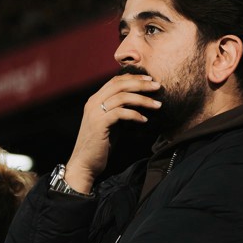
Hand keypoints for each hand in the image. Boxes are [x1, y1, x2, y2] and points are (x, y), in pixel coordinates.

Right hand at [63, 73, 161, 193]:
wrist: (85, 164)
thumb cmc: (100, 145)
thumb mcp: (110, 124)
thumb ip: (119, 111)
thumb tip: (138, 104)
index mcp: (95, 100)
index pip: (115, 81)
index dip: (133, 78)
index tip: (149, 80)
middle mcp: (93, 102)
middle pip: (120, 85)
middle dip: (141, 84)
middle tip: (157, 86)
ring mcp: (95, 113)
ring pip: (122, 97)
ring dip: (143, 100)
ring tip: (157, 105)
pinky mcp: (99, 124)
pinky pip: (121, 113)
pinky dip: (135, 115)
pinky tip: (145, 120)